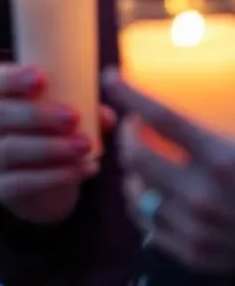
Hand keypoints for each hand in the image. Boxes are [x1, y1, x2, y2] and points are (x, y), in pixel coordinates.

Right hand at [0, 63, 115, 225]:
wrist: (39, 186)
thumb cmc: (51, 137)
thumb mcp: (63, 120)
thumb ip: (86, 112)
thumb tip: (108, 116)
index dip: (15, 78)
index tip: (43, 77)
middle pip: (2, 114)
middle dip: (39, 115)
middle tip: (74, 117)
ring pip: (11, 149)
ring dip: (51, 147)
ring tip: (85, 147)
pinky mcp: (1, 187)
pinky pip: (23, 181)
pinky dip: (56, 176)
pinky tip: (82, 171)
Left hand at [104, 71, 234, 273]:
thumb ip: (214, 119)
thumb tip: (196, 84)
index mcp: (222, 159)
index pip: (161, 117)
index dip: (130, 93)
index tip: (110, 78)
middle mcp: (205, 196)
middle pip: (134, 156)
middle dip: (129, 135)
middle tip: (136, 127)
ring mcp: (197, 229)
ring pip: (134, 190)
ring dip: (134, 171)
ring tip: (146, 160)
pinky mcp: (193, 254)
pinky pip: (146, 221)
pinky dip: (144, 202)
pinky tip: (156, 191)